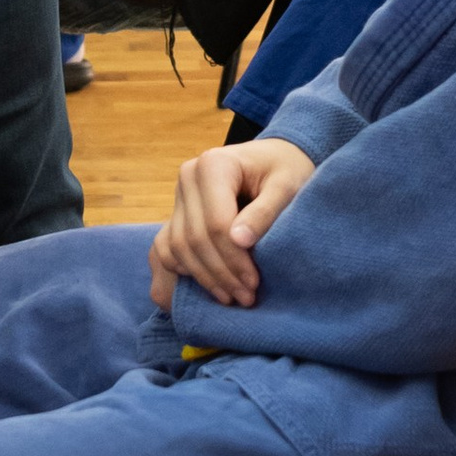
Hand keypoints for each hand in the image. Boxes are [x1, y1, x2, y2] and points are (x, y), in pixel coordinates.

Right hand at [149, 136, 313, 310]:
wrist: (275, 159)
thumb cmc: (287, 170)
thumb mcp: (287, 186)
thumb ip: (265, 211)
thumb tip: (240, 241)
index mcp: (214, 164)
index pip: (216, 223)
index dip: (234, 258)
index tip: (254, 282)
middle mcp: (188, 176)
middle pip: (195, 238)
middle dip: (221, 274)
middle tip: (246, 297)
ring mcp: (179, 194)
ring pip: (179, 247)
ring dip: (204, 278)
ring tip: (233, 297)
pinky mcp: (177, 211)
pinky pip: (168, 248)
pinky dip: (185, 270)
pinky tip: (211, 285)